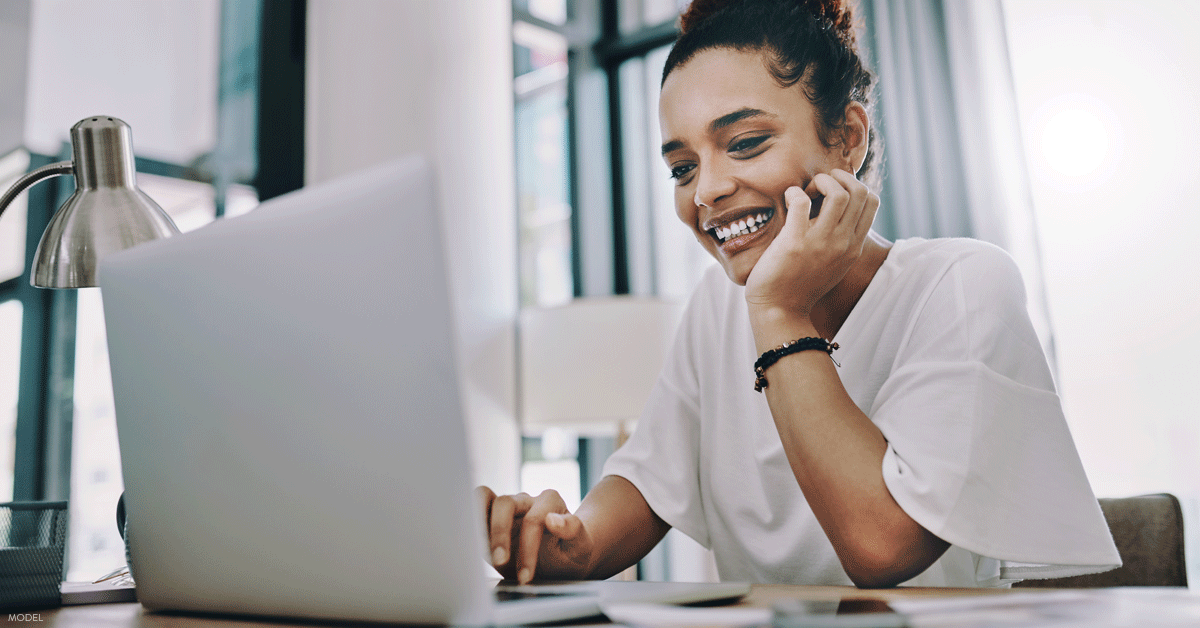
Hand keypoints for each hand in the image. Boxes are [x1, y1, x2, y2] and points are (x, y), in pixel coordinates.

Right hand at [476, 486, 593, 583]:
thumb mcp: (581, 548)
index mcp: (550, 502)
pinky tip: (471, 545)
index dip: (528, 549)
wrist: (560, 562)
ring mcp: (507, 507)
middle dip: (500, 534)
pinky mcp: (490, 519)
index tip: (526, 576)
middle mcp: (526, 500)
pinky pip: (474, 509)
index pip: (534, 519)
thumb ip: (574, 530)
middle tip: (500, 562)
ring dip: (478, 522)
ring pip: (483, 497)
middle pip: (505, 503)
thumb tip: (553, 519)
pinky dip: (469, 523)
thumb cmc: (570, 554)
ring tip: (479, 548)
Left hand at [744, 169, 878, 318]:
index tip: (833, 192)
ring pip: (838, 193)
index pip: (872, 201)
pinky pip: (802, 201)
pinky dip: (794, 192)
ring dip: (820, 182)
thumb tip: (838, 209)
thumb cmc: (801, 284)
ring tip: (806, 192)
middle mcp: (843, 243)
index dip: (853, 185)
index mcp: (854, 246)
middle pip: (860, 191)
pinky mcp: (795, 242)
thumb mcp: (834, 263)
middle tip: (818, 186)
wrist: (780, 310)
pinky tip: (788, 199)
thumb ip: (842, 240)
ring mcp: (821, 243)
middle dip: (839, 178)